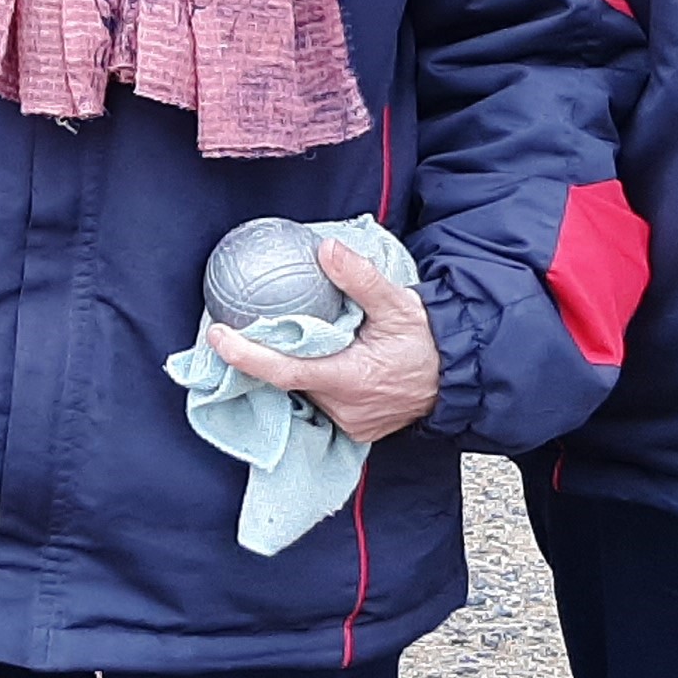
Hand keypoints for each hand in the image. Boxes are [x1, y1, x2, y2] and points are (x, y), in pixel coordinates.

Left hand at [210, 240, 440, 442]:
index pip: (284, 371)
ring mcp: (349, 422)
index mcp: (350, 378)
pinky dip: (311, 381)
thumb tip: (326, 249)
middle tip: (240, 327)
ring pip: (304, 393)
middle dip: (264, 356)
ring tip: (278, 337)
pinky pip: (321, 403)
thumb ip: (360, 278)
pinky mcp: (355, 428)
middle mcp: (344, 407)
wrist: (460, 376)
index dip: (246, 355)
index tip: (218, 336)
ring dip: (292, 367)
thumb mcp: (398, 303)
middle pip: (288, 382)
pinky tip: (308, 358)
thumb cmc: (429, 341)